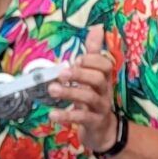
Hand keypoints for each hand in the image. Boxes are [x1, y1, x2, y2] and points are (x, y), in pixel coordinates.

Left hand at [48, 25, 117, 153]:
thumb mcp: (94, 75)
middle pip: (98, 80)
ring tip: (52, 89)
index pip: (105, 65)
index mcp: (104, 77)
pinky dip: (67, 116)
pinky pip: (82, 119)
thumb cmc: (94, 97)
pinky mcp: (93, 123)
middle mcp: (104, 91)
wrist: (103, 131)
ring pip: (89, 98)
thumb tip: (97, 27)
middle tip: (61, 73)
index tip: (77, 59)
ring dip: (69, 92)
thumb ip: (93, 53)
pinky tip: (52, 114)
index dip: (92, 60)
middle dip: (80, 74)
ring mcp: (100, 108)